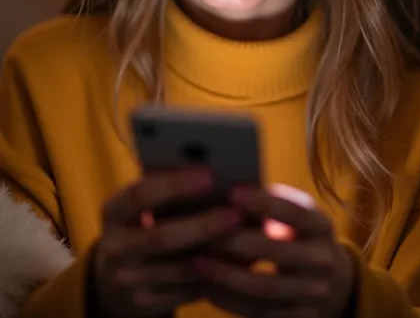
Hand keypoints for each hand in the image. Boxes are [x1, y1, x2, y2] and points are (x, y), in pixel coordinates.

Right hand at [91, 169, 240, 317]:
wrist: (116, 275)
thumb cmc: (145, 221)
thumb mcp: (144, 203)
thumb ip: (170, 188)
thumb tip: (221, 173)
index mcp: (114, 210)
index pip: (140, 194)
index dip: (175, 185)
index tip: (210, 175)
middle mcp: (115, 246)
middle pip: (161, 237)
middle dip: (202, 225)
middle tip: (236, 213)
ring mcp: (127, 279)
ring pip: (178, 269)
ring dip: (216, 255)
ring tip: (248, 238)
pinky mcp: (145, 303)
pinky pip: (186, 291)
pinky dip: (215, 276)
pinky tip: (240, 263)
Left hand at [195, 186, 354, 317]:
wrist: (330, 282)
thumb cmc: (297, 234)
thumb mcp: (297, 214)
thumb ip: (270, 203)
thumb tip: (226, 188)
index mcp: (321, 226)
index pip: (295, 213)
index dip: (264, 202)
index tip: (232, 192)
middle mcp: (322, 261)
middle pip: (275, 251)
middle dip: (235, 240)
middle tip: (203, 230)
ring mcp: (312, 294)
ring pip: (263, 288)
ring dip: (226, 274)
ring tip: (197, 260)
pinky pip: (257, 312)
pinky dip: (229, 299)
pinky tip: (207, 286)